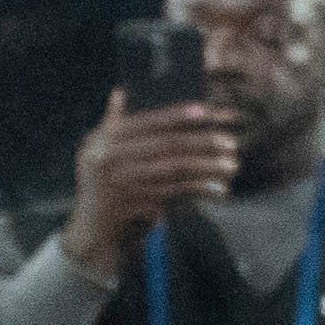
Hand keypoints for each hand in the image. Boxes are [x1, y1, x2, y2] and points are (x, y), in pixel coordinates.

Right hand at [61, 88, 249, 278]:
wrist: (93, 233)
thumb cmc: (104, 187)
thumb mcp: (98, 154)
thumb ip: (112, 124)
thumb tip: (122, 91)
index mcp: (101, 140)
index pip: (146, 122)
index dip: (177, 115)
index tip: (207, 111)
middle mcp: (107, 160)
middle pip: (165, 145)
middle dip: (202, 142)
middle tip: (232, 142)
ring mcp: (121, 184)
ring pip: (174, 170)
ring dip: (207, 167)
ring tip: (232, 165)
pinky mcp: (136, 207)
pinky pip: (175, 194)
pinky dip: (199, 191)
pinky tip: (220, 190)